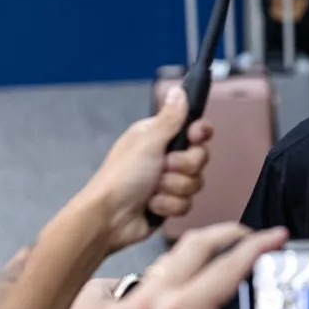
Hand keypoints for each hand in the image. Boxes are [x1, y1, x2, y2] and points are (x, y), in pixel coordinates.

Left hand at [85, 87, 211, 252]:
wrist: (108, 218)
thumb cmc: (121, 177)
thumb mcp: (148, 142)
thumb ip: (170, 118)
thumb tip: (179, 90)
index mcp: (158, 137)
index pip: (194, 129)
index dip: (199, 134)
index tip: (194, 137)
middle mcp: (165, 157)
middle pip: (200, 157)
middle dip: (184, 167)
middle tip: (164, 167)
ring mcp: (168, 182)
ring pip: (196, 182)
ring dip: (174, 188)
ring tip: (152, 190)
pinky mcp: (169, 203)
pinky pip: (187, 203)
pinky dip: (169, 205)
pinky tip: (151, 205)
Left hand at [93, 224, 291, 308]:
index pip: (232, 262)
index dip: (260, 245)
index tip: (276, 236)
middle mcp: (154, 301)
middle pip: (197, 242)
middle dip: (229, 232)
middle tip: (250, 236)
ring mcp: (130, 306)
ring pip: (169, 258)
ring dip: (200, 252)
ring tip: (222, 258)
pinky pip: (149, 283)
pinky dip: (174, 278)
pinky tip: (190, 289)